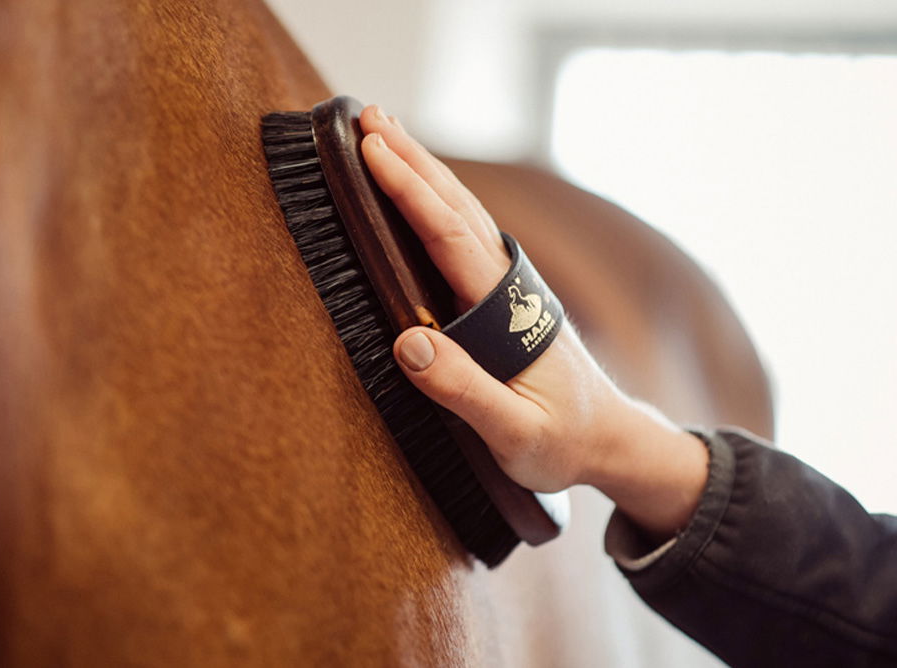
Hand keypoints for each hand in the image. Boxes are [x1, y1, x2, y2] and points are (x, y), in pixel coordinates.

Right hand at [359, 105, 708, 537]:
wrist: (610, 440)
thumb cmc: (562, 442)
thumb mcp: (516, 433)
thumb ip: (465, 392)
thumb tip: (407, 343)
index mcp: (509, 309)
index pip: (450, 235)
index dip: (409, 191)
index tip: (370, 151)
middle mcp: (511, 286)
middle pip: (457, 208)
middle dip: (412, 160)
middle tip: (369, 116)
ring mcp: (511, 289)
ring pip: (465, 215)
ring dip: (426, 172)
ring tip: (390, 135)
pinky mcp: (506, 299)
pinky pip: (468, 237)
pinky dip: (440, 203)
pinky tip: (425, 192)